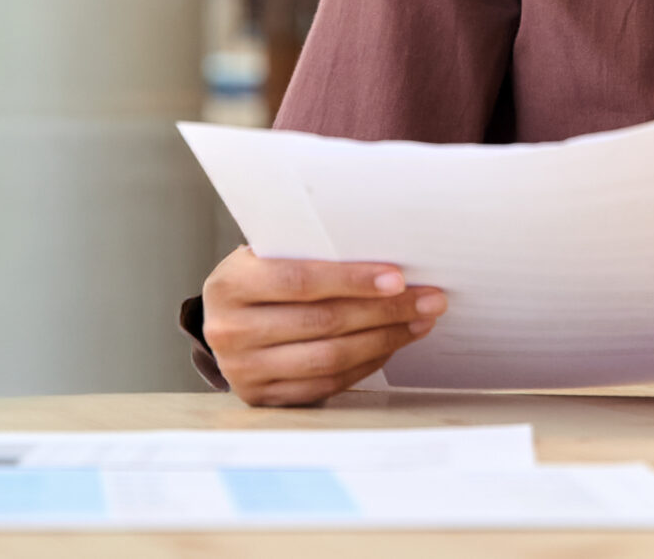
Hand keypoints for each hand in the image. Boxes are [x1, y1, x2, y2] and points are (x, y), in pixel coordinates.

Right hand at [199, 246, 446, 407]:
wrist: (225, 321)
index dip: (353, 280)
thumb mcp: (268, 255)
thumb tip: (385, 262)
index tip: (399, 279)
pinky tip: (390, 346)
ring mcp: (243, 370)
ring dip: (384, 340)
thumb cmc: (259, 278)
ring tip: (418, 322)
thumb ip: (310, 254)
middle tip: (428, 300)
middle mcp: (230, 331)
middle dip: (384, 310)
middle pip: (322, 322)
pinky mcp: (263, 397)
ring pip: (328, 358)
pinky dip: (365, 364)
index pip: (300, 281)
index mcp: (230, 284)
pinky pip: (326, 384)